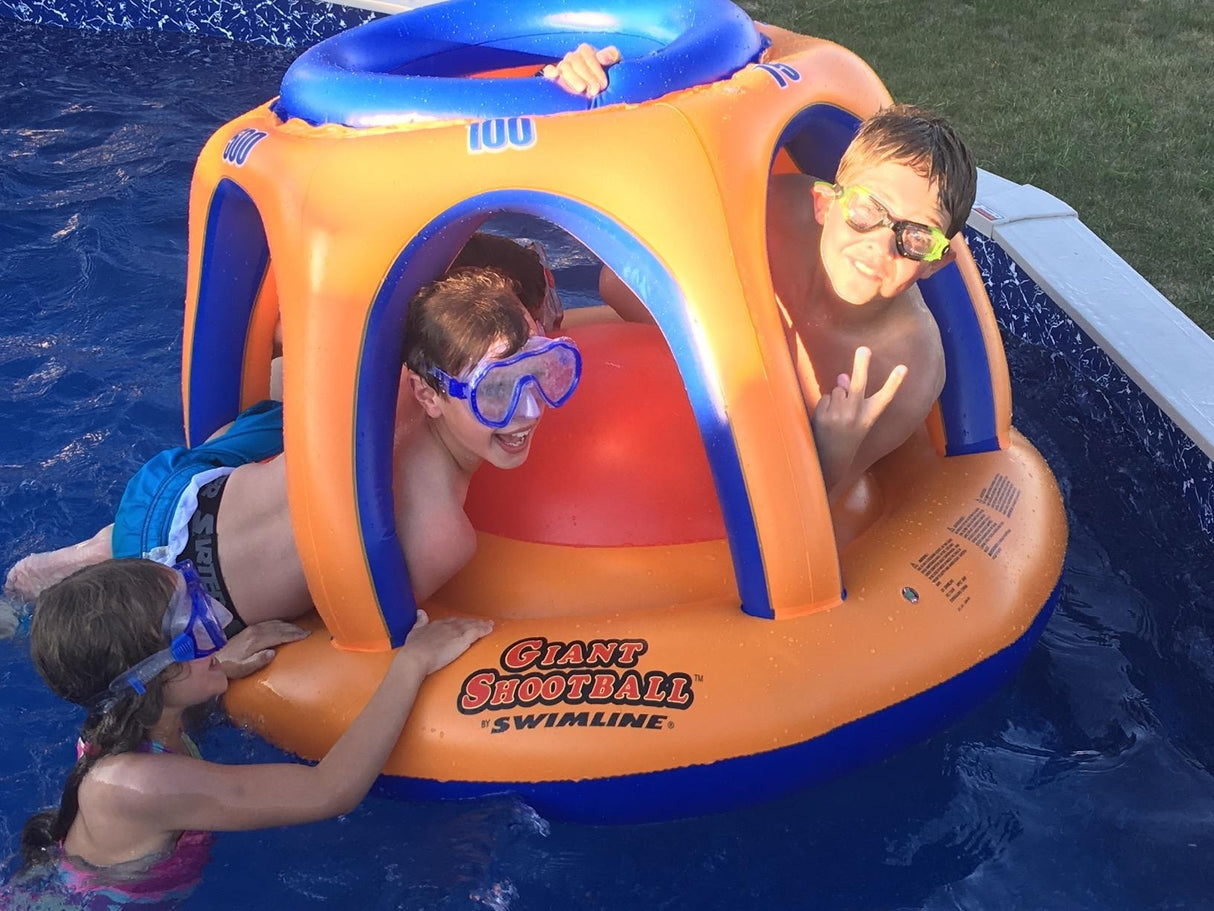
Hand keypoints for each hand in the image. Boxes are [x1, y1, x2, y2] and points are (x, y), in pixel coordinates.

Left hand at [216, 620, 309, 678]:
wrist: (214, 661)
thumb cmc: (230, 668)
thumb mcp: (244, 669)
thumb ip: (258, 661)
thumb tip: (272, 652)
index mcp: (256, 640)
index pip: (280, 635)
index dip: (294, 635)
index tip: (306, 635)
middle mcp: (255, 631)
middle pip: (279, 627)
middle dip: (294, 629)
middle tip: (307, 632)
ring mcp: (252, 629)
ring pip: (274, 623)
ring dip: (288, 625)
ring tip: (298, 629)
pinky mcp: (249, 630)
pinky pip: (269, 623)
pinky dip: (279, 623)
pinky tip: (283, 626)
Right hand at [399, 609, 492, 675]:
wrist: (416, 657)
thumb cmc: (413, 649)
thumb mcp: (414, 632)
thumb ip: (419, 622)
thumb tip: (420, 612)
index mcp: (436, 624)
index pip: (451, 621)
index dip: (459, 622)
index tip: (464, 622)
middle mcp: (447, 626)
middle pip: (463, 622)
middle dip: (472, 622)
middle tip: (481, 622)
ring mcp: (456, 632)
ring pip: (472, 626)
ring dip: (481, 624)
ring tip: (489, 624)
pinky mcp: (462, 640)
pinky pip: (477, 632)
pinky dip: (484, 630)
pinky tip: (490, 629)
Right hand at [541, 44, 620, 98]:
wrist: (605, 93)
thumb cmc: (611, 75)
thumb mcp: (616, 63)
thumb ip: (612, 55)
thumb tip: (601, 57)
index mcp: (586, 51)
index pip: (586, 54)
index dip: (594, 68)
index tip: (603, 84)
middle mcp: (573, 57)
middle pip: (574, 60)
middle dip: (586, 76)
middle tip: (595, 90)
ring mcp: (563, 67)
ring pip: (563, 66)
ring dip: (573, 78)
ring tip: (582, 90)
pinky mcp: (556, 78)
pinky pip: (549, 71)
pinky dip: (550, 72)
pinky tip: (555, 76)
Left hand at [811, 346, 905, 492]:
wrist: (831, 459)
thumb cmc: (847, 435)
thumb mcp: (857, 418)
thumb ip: (852, 396)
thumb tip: (842, 376)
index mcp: (869, 417)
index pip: (884, 397)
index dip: (895, 382)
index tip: (904, 367)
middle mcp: (855, 416)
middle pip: (858, 386)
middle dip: (861, 365)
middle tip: (864, 349)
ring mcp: (839, 416)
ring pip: (838, 389)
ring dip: (836, 397)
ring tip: (836, 416)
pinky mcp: (824, 416)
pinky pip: (825, 397)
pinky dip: (825, 404)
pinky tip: (826, 420)